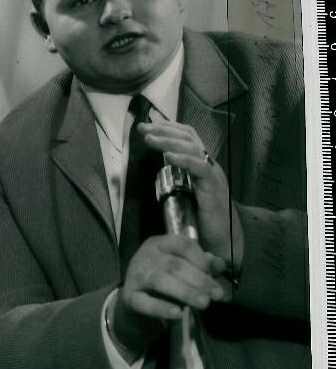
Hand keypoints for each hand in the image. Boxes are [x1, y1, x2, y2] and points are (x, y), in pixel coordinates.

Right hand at [109, 234, 225, 353]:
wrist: (135, 301)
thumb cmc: (165, 281)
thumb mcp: (184, 268)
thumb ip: (202, 265)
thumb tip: (220, 265)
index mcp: (160, 243)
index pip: (183, 244)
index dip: (201, 260)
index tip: (214, 276)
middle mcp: (146, 254)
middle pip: (174, 264)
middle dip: (198, 279)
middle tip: (216, 295)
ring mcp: (135, 274)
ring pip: (160, 280)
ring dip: (185, 292)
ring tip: (204, 303)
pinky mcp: (128, 296)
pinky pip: (144, 302)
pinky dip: (161, 308)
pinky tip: (178, 314)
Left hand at [138, 121, 243, 266]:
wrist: (226, 242)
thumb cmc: (205, 220)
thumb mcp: (188, 193)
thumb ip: (178, 179)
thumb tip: (160, 169)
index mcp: (202, 164)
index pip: (187, 136)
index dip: (168, 128)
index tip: (148, 126)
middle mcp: (209, 164)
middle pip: (187, 137)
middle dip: (163, 129)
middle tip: (142, 128)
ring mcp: (212, 175)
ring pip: (192, 148)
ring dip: (167, 141)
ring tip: (149, 138)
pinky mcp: (213, 188)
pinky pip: (200, 168)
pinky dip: (183, 160)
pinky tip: (168, 156)